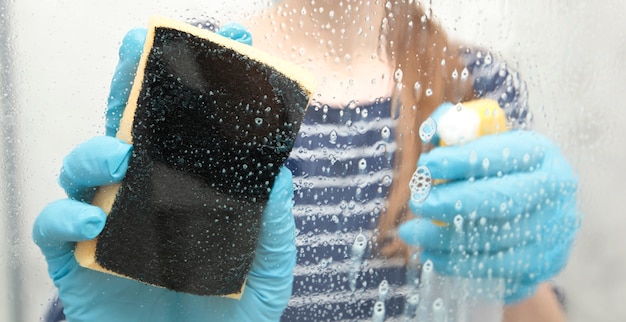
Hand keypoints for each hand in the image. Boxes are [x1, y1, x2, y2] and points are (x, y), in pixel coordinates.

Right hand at [33, 24, 295, 320]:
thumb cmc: (230, 317)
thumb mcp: (266, 269)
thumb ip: (273, 226)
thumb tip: (281, 177)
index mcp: (187, 192)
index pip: (189, 130)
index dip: (200, 87)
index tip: (230, 45)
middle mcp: (145, 198)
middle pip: (130, 124)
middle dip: (132, 79)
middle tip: (141, 43)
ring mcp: (109, 224)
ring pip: (84, 164)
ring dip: (95, 148)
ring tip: (121, 152)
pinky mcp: (79, 260)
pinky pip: (55, 226)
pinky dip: (65, 215)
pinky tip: (91, 219)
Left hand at [399, 104, 579, 303]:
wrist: (531, 215)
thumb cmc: (496, 171)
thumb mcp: (481, 143)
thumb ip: (454, 127)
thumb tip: (431, 130)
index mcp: (542, 155)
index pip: (503, 155)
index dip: (462, 160)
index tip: (427, 164)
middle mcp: (556, 195)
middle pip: (501, 201)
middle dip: (451, 202)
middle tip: (417, 201)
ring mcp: (553, 234)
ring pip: (494, 240)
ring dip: (444, 237)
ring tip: (411, 231)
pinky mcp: (541, 267)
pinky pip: (493, 270)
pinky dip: (455, 264)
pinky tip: (429, 254)